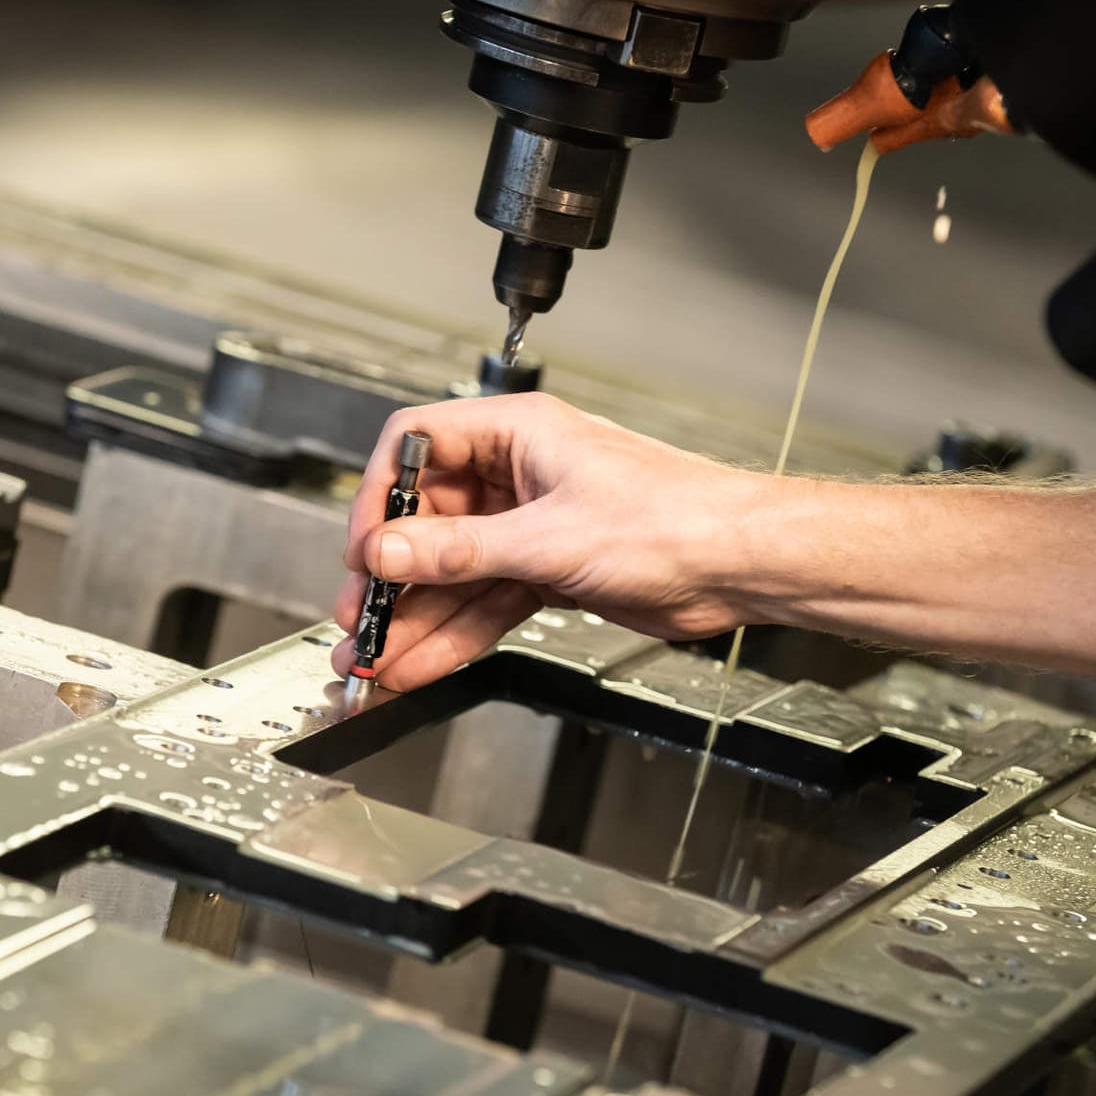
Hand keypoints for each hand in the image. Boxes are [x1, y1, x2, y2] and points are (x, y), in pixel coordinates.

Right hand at [332, 393, 766, 688]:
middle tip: (359, 622)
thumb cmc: (675, 519)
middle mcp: (519, 474)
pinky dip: (453, 634)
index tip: (363, 551)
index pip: (417, 446)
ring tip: (374, 659)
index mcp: (517, 434)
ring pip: (453, 572)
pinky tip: (420, 662)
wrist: (737, 564)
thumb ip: (460, 552)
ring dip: (414, 618)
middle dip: (390, 577)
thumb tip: (389, 553)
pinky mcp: (548, 570)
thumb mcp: (549, 538)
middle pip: (426, 520)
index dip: (379, 498)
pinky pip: (484, 602)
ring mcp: (532, 525)